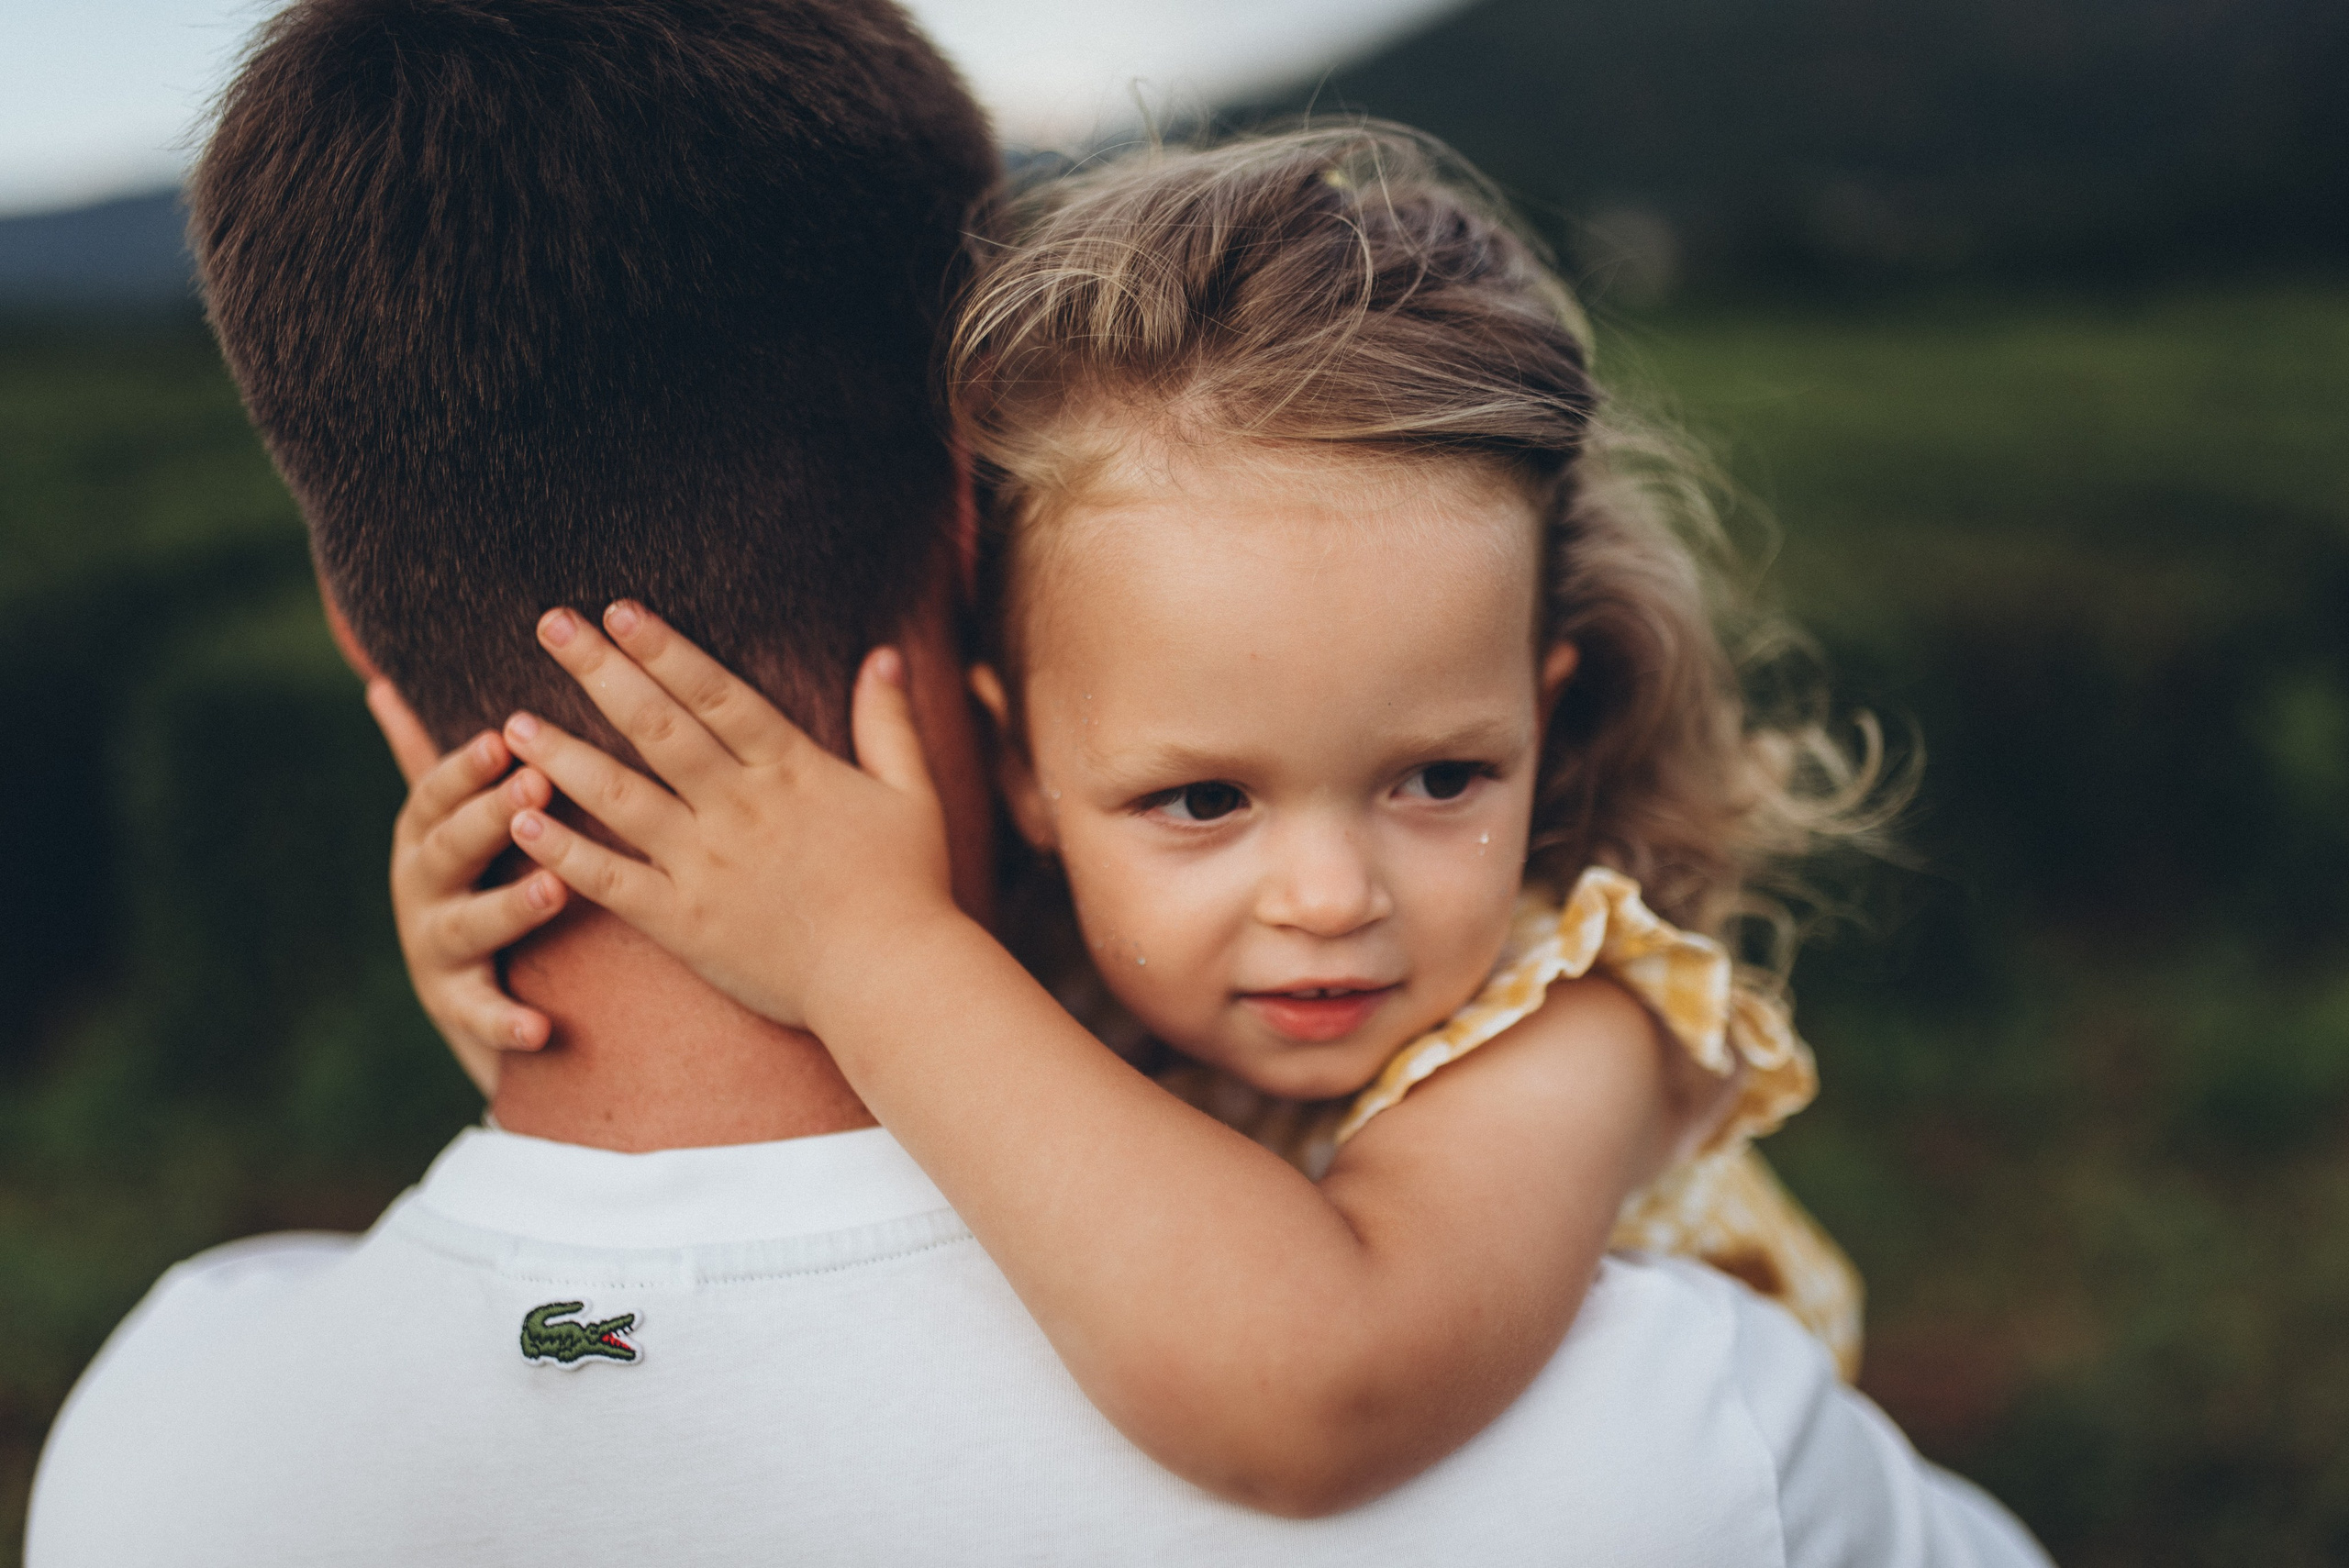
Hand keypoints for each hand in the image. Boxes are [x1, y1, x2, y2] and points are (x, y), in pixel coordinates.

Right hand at [368, 680, 567, 1096]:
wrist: (468, 994)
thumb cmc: (471, 879)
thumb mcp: (447, 822)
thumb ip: (423, 759)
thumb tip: (380, 683)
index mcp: (424, 837)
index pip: (435, 794)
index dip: (464, 769)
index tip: (503, 737)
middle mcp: (419, 890)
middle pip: (449, 849)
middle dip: (489, 818)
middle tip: (538, 786)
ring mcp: (433, 951)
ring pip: (467, 926)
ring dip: (510, 907)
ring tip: (556, 889)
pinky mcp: (457, 1009)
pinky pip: (481, 1017)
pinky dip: (506, 1022)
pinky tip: (541, 1027)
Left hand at [497, 601, 955, 1034]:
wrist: (891, 981)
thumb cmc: (911, 889)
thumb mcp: (913, 794)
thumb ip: (891, 723)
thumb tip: (886, 654)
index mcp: (790, 771)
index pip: (715, 694)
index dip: (665, 648)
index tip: (619, 611)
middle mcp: (737, 807)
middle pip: (656, 726)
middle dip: (600, 671)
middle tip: (551, 624)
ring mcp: (704, 865)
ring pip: (620, 797)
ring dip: (563, 754)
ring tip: (513, 721)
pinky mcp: (683, 923)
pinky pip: (611, 881)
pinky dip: (563, 853)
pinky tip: (521, 822)